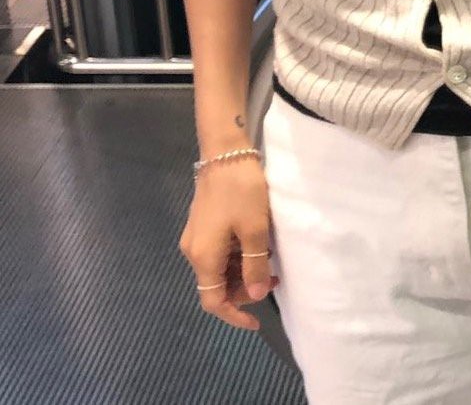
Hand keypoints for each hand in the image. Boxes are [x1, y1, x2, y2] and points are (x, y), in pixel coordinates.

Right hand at [179, 157, 277, 330]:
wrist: (225, 152)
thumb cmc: (241, 191)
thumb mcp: (255, 230)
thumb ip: (255, 266)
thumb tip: (257, 295)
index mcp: (203, 257)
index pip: (212, 302)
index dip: (234, 314)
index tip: (257, 320)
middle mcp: (193, 251)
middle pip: (216, 286)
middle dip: (244, 289)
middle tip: (274, 279)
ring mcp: (196, 237)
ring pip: (218, 269)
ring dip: (242, 272)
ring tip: (270, 261)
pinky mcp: (203, 224)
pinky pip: (219, 252)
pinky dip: (237, 256)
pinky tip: (257, 245)